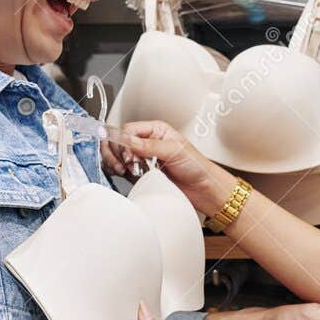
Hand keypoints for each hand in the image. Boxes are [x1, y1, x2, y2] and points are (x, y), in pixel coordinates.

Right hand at [106, 120, 237, 215]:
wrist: (204, 189)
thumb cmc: (197, 167)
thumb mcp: (173, 150)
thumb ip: (148, 145)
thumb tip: (127, 139)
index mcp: (156, 131)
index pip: (128, 130)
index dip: (123, 142)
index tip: (128, 155)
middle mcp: (146, 142)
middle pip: (118, 141)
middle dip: (117, 153)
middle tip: (126, 164)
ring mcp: (141, 158)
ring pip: (116, 155)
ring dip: (115, 162)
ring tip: (125, 170)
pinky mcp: (139, 174)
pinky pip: (120, 169)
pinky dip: (116, 171)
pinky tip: (123, 174)